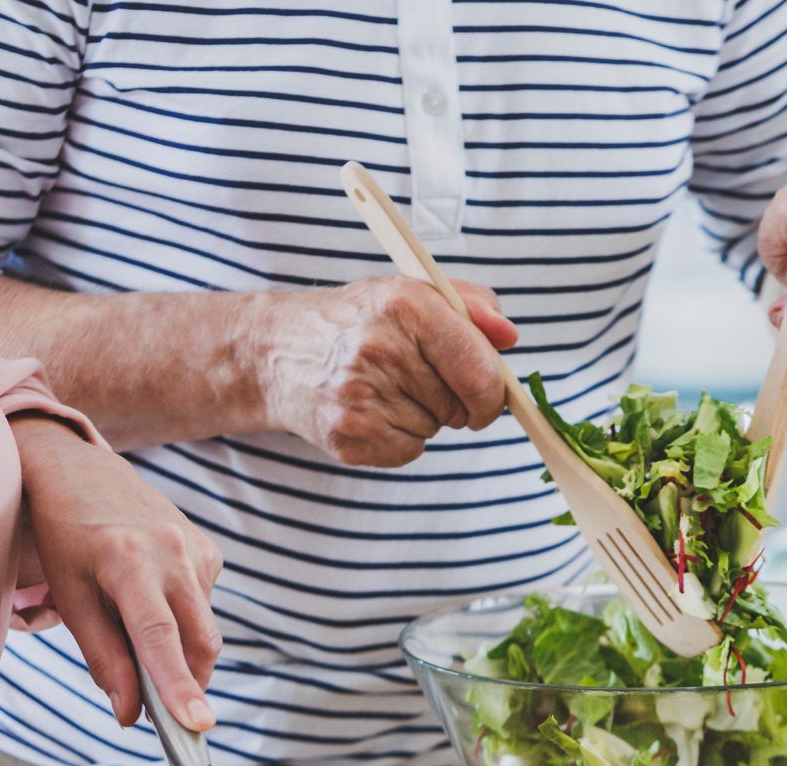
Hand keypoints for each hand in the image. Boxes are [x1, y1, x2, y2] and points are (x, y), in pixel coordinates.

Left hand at [12, 416, 223, 730]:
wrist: (80, 473)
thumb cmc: (65, 538)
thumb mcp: (70, 597)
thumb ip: (103, 658)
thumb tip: (129, 714)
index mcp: (127, 561)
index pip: (159, 637)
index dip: (177, 685)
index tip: (196, 724)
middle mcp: (172, 551)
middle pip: (200, 641)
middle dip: (188, 683)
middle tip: (165, 712)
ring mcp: (198, 548)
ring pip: (204, 629)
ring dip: (179, 649)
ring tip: (133, 623)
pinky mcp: (210, 550)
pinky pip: (205, 606)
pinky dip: (182, 620)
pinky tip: (152, 596)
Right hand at [249, 275, 519, 466]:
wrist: (277, 352)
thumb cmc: (357, 321)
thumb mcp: (411, 293)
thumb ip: (471, 307)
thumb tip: (510, 337)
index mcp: (406, 306)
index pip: (481, 372)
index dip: (493, 392)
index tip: (486, 394)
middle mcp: (380, 348)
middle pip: (461, 406)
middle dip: (452, 399)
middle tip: (414, 377)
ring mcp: (360, 396)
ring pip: (435, 429)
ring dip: (422, 416)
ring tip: (382, 387)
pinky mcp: (348, 435)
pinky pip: (409, 451)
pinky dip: (399, 438)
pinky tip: (370, 410)